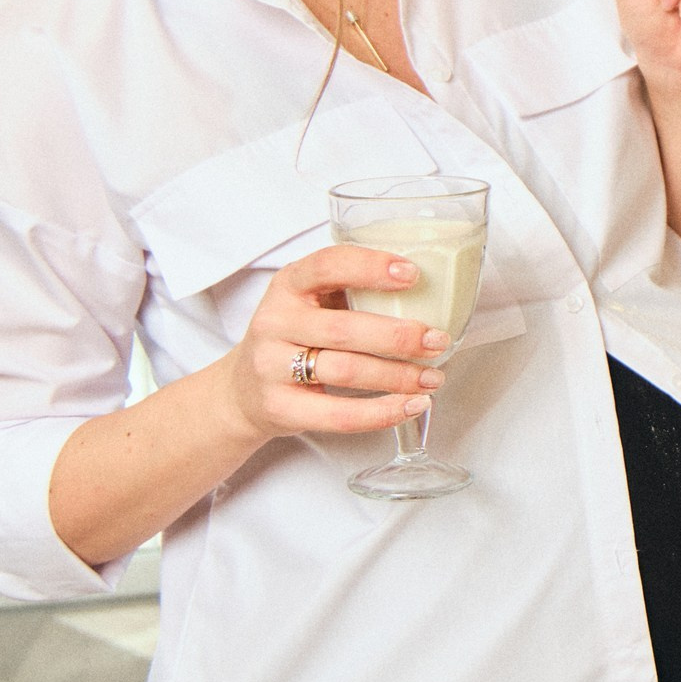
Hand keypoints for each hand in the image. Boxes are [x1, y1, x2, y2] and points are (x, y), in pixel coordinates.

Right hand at [214, 245, 447, 442]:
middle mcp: (275, 321)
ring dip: (398, 376)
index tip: (412, 274)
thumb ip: (353, 291)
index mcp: (289, 284)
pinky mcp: (279, 407)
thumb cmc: (297, 336)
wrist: (243, 390)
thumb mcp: (313, 301)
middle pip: (344, 329)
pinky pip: (338, 415)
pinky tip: (411, 405)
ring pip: (345, 371)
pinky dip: (382, 413)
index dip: (370, 267)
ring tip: (433, 377)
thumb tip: (432, 292)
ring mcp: (271, 366)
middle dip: (399, 337)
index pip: (327, 266)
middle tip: (437, 341)